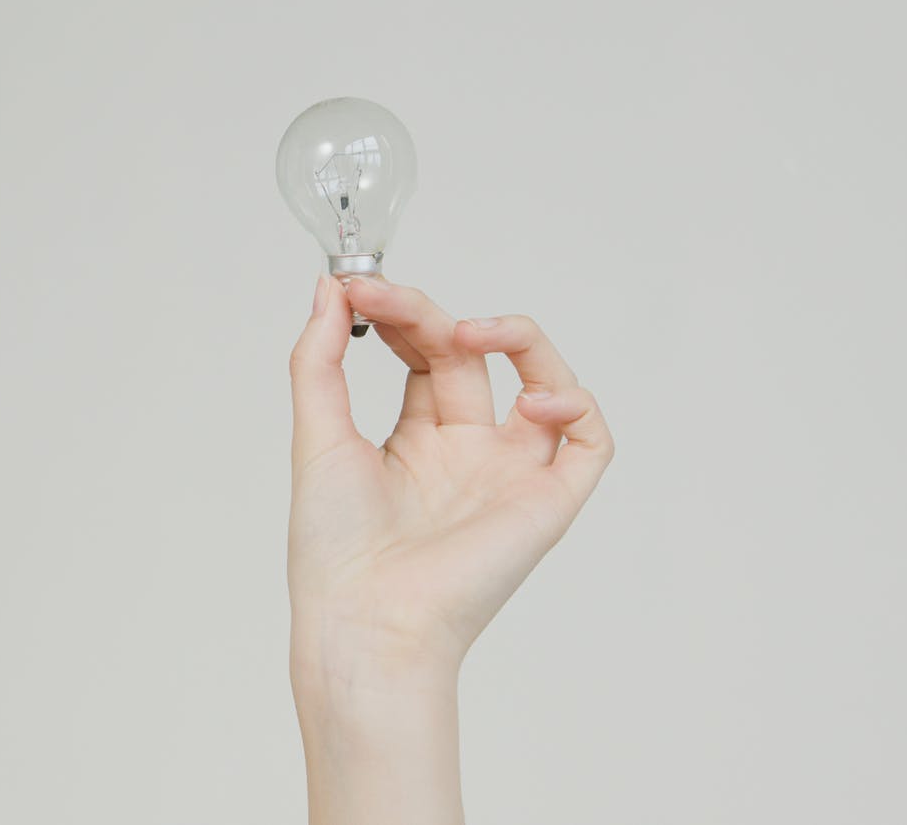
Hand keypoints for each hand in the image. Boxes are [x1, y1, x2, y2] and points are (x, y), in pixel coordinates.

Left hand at [287, 274, 613, 681]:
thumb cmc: (335, 548)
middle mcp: (467, 453)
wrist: (365, 618)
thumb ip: (318, 359)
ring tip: (469, 331)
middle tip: (388, 297)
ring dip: (518, 337)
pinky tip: (529, 400)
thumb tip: (329, 288)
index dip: (400, 313)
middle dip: (432, 316)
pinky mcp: (548, 502)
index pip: (424, 354)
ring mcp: (510, 474)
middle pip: (471, 357)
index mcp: (415, 442)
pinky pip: (589, 442)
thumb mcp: (317, 434)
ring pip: (546, 381)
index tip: (359, 286)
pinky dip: (574, 406)